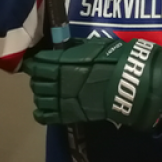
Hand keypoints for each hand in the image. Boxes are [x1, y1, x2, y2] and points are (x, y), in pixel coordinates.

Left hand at [22, 38, 161, 130]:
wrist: (127, 82)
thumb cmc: (113, 59)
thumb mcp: (93, 45)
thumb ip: (75, 47)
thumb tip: (65, 46)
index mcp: (61, 63)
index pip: (37, 64)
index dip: (34, 63)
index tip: (36, 61)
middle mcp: (56, 82)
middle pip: (36, 82)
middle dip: (38, 78)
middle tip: (44, 75)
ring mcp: (62, 99)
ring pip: (39, 99)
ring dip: (40, 94)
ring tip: (46, 91)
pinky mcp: (69, 114)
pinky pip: (46, 116)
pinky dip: (41, 113)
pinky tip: (42, 110)